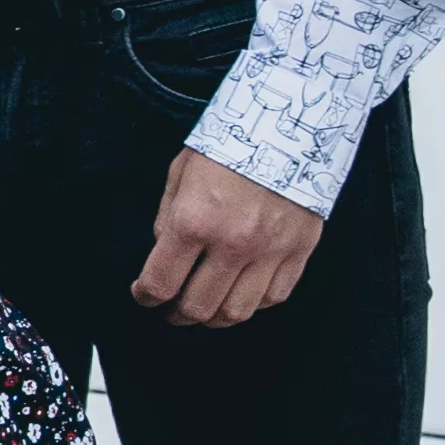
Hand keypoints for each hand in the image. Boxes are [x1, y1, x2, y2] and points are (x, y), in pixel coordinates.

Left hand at [135, 147, 323, 327]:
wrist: (291, 126)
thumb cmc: (229, 145)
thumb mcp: (181, 174)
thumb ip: (168, 219)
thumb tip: (163, 255)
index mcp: (194, 221)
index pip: (161, 282)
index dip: (146, 296)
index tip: (144, 296)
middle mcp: (233, 243)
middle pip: (199, 307)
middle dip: (178, 315)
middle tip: (172, 310)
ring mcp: (270, 251)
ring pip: (238, 311)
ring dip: (215, 318)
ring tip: (205, 309)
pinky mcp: (300, 251)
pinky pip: (275, 296)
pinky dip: (254, 303)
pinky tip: (241, 293)